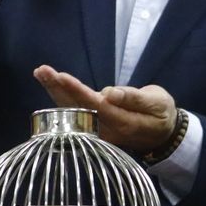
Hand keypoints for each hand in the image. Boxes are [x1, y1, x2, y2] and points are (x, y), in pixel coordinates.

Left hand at [33, 66, 176, 152]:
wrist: (164, 134)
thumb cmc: (161, 113)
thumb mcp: (156, 102)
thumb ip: (134, 98)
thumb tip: (110, 93)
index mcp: (122, 123)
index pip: (94, 106)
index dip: (76, 91)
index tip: (61, 76)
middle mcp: (106, 130)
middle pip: (77, 109)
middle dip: (57, 89)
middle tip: (41, 70)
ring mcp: (98, 131)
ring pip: (72, 111)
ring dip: (55, 91)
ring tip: (41, 73)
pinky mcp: (95, 128)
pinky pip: (74, 112)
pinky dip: (61, 97)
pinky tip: (51, 84)